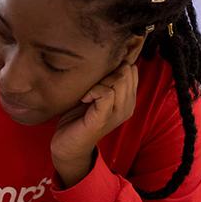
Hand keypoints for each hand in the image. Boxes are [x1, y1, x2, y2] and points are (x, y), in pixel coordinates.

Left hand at [51, 64, 138, 187]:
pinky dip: (93, 91)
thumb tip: (105, 55)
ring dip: (99, 81)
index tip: (98, 75)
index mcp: (128, 99)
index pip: (132, 69)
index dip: (115, 65)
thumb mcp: (94, 93)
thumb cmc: (78, 117)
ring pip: (119, 80)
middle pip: (127, 71)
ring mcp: (117, 113)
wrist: (68, 146)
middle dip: (107, 71)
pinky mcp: (104, 118)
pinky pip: (106, 93)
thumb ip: (104, 79)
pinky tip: (84, 99)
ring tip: (87, 93)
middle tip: (91, 84)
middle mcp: (127, 106)